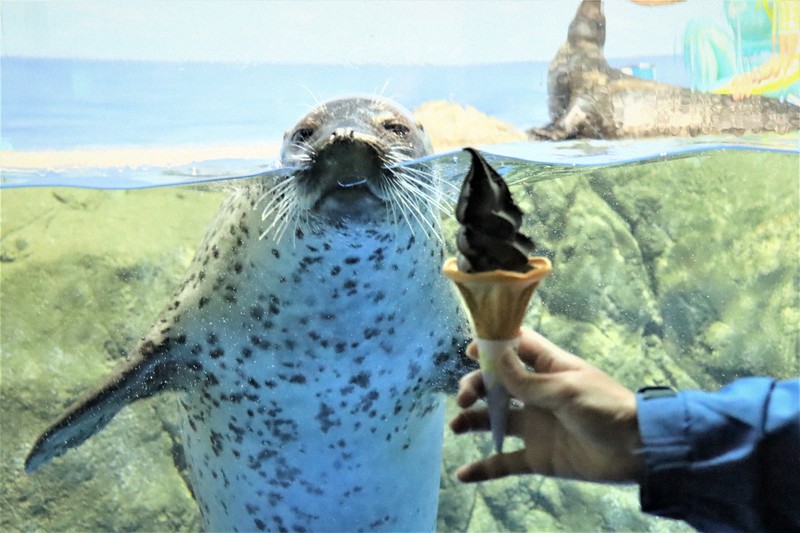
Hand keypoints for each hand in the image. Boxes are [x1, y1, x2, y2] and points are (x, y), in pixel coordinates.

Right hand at [450, 327, 642, 483]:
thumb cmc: (606, 408)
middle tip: (464, 398)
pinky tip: (462, 474)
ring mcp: (535, 426)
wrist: (638, 451)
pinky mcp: (537, 457)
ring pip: (495, 420)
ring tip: (456, 426)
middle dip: (476, 386)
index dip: (493, 346)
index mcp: (549, 369)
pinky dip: (484, 468)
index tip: (470, 351)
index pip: (516, 348)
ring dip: (472, 421)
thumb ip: (527, 380)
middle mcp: (537, 395)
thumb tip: (495, 357)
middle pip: (497, 384)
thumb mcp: (566, 390)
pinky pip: (505, 462)